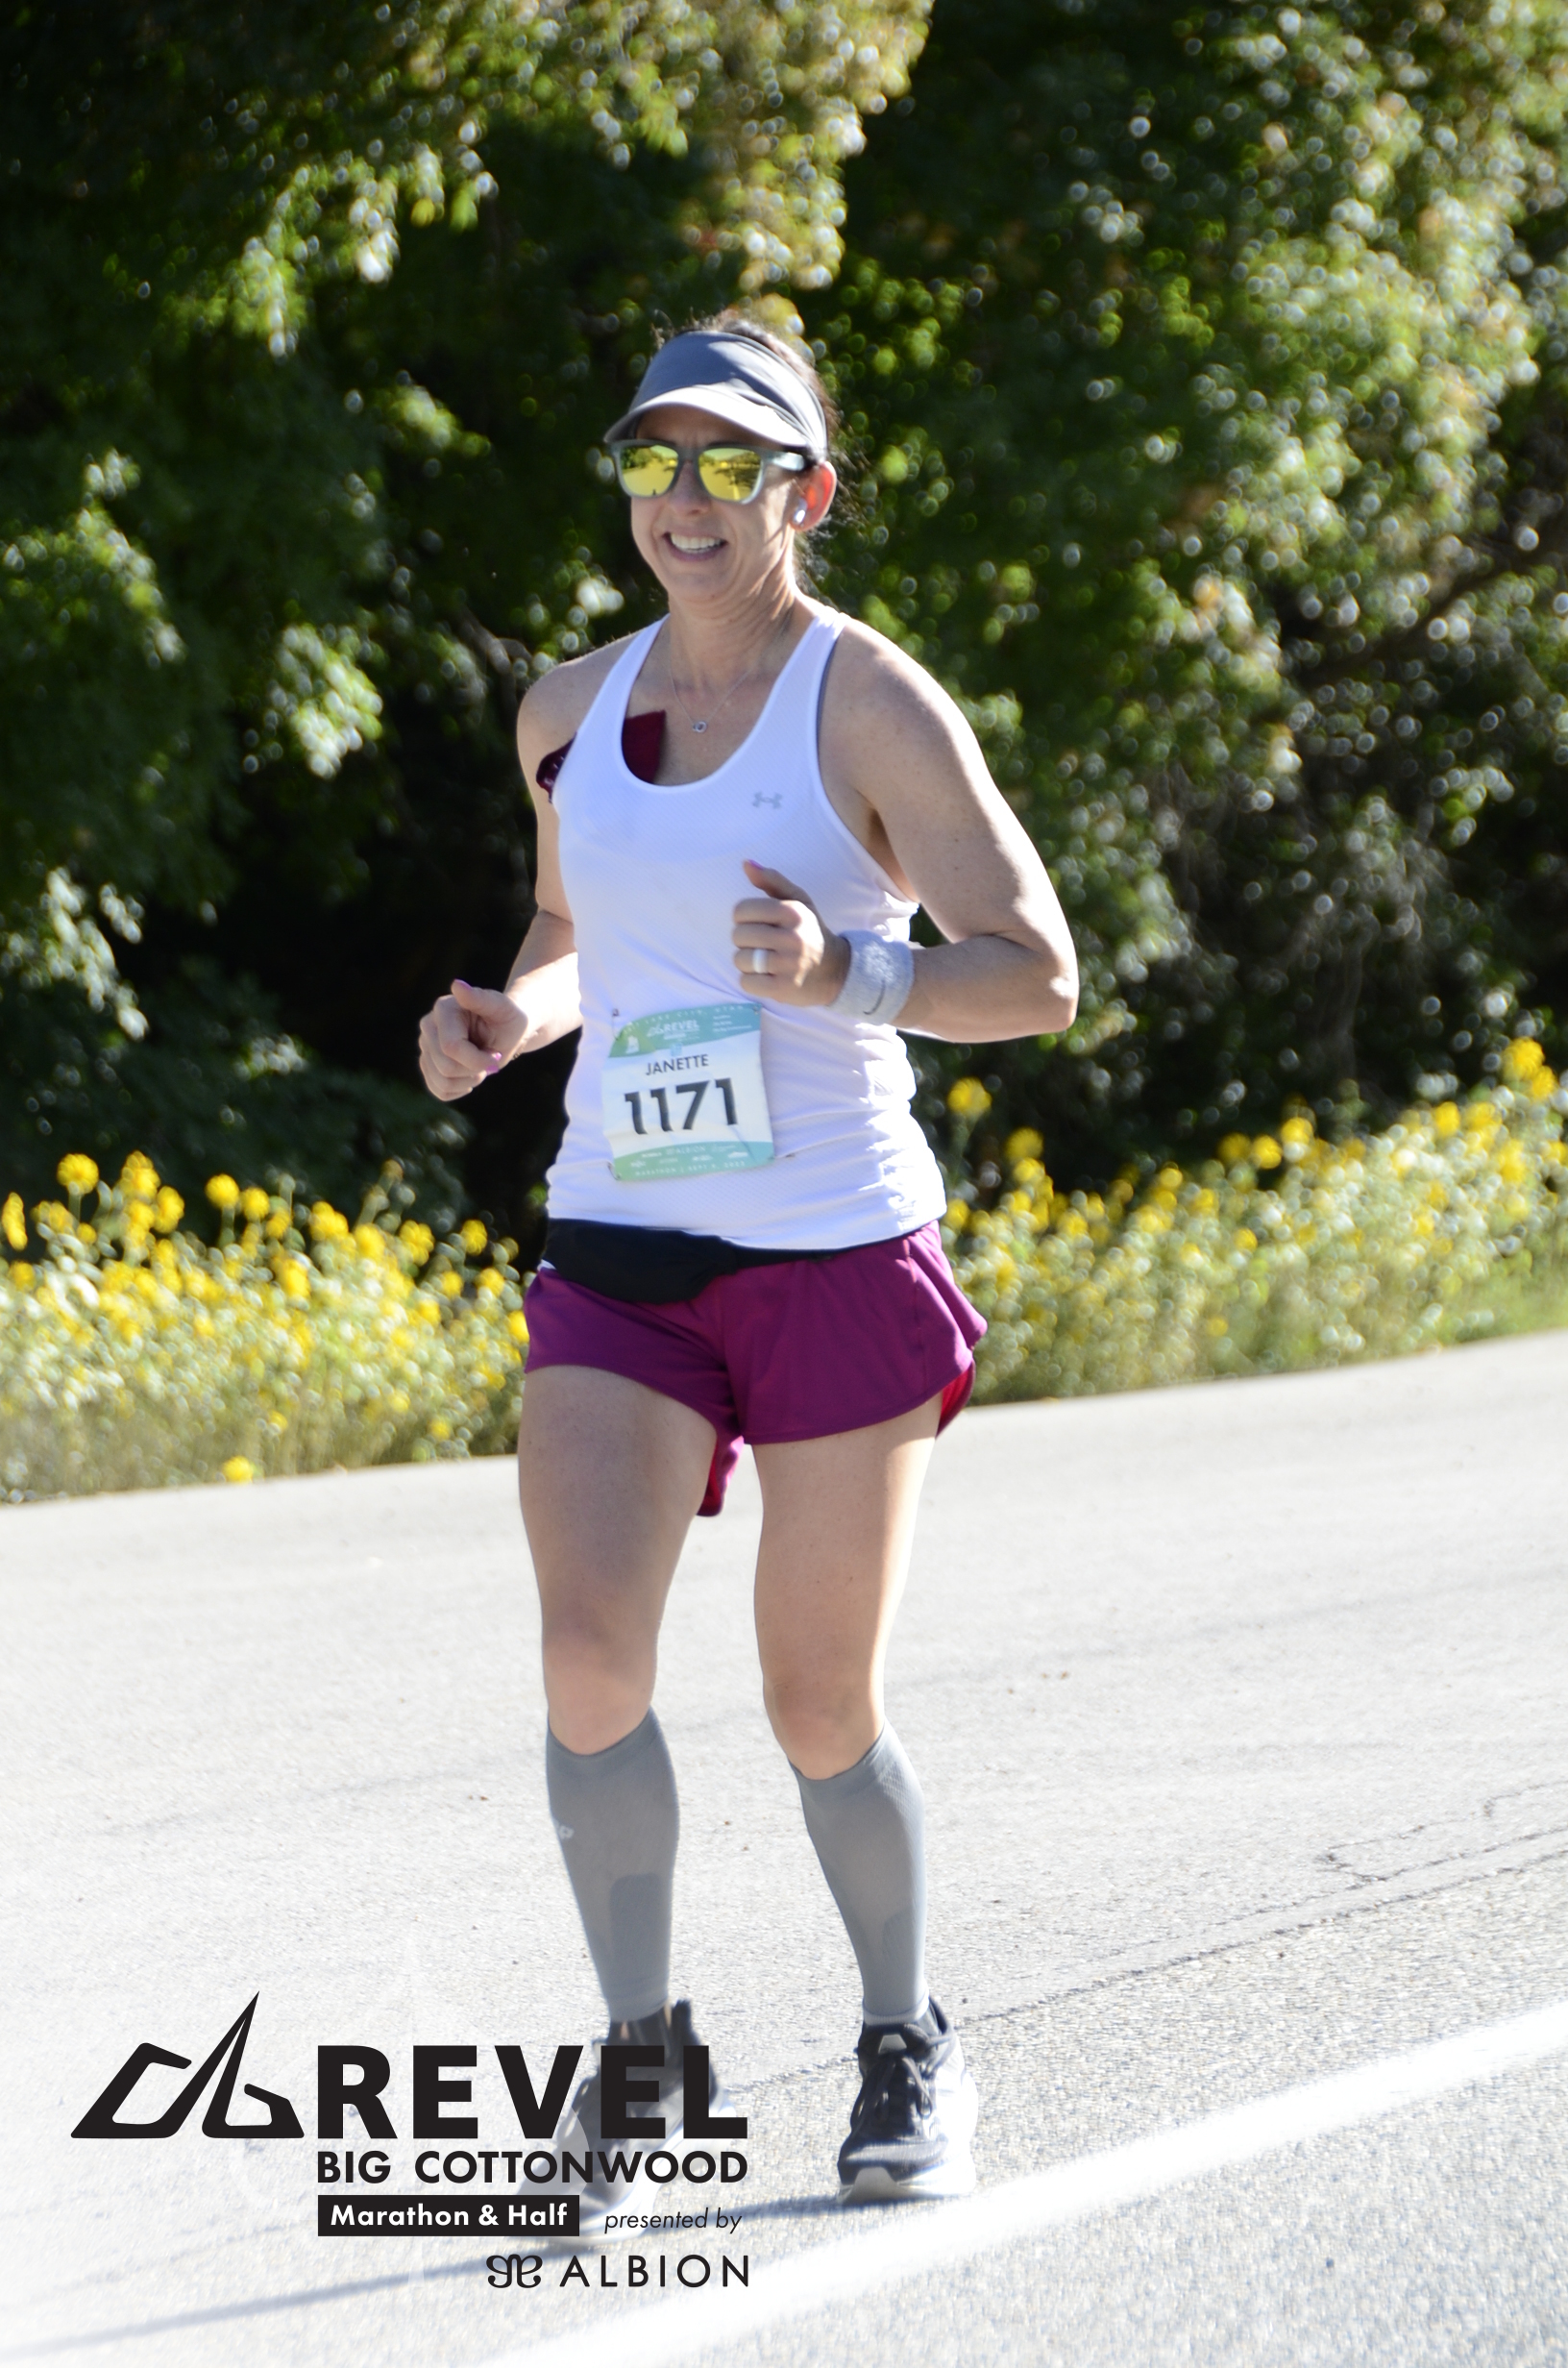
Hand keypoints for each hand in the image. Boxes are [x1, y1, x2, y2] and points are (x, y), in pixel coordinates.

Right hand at [418, 979, 529, 1100]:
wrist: (507, 1030)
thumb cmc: (509, 1018)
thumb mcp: (503, 1008)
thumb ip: (481, 998)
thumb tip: (457, 985)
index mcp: (443, 1010)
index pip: (451, 1048)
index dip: (478, 1060)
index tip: (496, 1054)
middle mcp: (428, 1026)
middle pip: (446, 1068)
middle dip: (475, 1070)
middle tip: (489, 1059)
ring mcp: (425, 1046)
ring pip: (441, 1082)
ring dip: (469, 1081)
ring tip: (481, 1066)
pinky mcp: (427, 1064)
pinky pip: (439, 1090)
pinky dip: (459, 1090)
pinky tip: (470, 1076)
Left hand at [731, 861, 850, 1006]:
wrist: (835, 970)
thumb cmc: (809, 931)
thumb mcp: (798, 902)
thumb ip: (772, 881)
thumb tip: (746, 863)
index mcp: (792, 912)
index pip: (741, 910)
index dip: (742, 917)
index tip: (756, 923)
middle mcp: (792, 938)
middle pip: (738, 936)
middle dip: (744, 940)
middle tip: (761, 944)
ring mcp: (789, 965)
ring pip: (740, 960)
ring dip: (746, 962)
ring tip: (763, 961)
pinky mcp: (784, 989)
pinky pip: (746, 983)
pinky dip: (751, 981)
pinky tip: (766, 977)